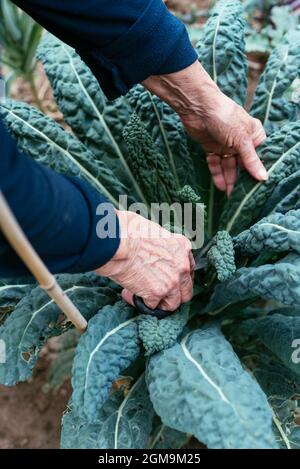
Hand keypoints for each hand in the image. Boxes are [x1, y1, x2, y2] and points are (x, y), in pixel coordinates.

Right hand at [96, 210, 193, 310]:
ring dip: (158, 302)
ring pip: (172, 304)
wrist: (119, 242)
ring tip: (142, 296)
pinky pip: (152, 306)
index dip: (177, 277)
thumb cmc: (129, 231)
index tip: (168, 279)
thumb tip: (151, 251)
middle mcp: (182, 266)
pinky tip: (130, 294)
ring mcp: (172, 281)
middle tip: (159, 294)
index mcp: (182, 248)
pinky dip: (140, 302)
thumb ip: (160, 246)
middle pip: (186, 291)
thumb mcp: (154, 232)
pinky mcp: (157, 293)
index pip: (189, 269)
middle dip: (173, 294)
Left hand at [143, 61, 267, 195]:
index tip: (256, 186)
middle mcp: (240, 141)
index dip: (256, 170)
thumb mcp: (241, 139)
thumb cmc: (225, 117)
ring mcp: (225, 144)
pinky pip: (215, 164)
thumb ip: (251, 160)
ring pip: (228, 166)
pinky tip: (220, 186)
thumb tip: (263, 177)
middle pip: (242, 163)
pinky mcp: (211, 147)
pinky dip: (217, 174)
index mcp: (253, 135)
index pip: (257, 156)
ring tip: (230, 196)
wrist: (198, 108)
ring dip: (229, 179)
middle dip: (241, 178)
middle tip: (241, 196)